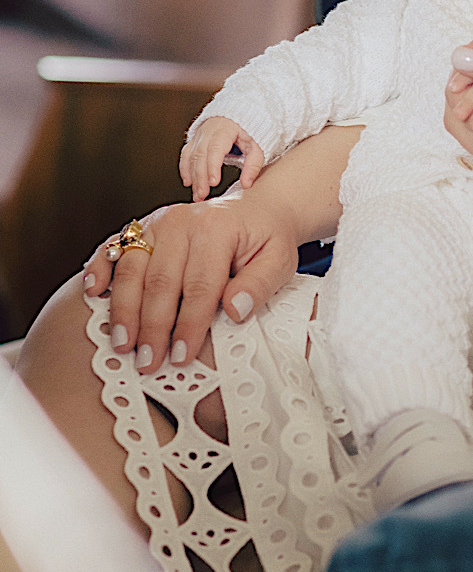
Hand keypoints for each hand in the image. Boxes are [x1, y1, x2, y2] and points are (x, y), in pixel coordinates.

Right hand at [82, 190, 301, 373]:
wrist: (256, 209)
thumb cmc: (265, 240)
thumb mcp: (279, 261)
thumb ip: (258, 286)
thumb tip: (233, 311)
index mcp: (217, 229)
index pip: (200, 286)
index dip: (189, 325)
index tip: (181, 356)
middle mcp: (182, 221)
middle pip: (160, 281)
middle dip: (152, 327)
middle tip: (147, 362)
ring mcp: (158, 222)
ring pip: (132, 269)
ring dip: (124, 310)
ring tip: (122, 344)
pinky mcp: (143, 227)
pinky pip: (115, 247)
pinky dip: (100, 269)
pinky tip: (93, 293)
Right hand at [180, 116, 265, 198]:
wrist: (241, 114)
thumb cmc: (250, 129)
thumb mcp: (258, 144)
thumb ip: (253, 164)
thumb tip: (246, 184)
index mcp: (225, 128)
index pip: (215, 148)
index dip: (212, 166)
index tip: (213, 183)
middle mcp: (208, 131)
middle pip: (200, 154)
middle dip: (200, 177)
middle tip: (203, 195)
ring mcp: (200, 135)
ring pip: (191, 156)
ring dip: (193, 177)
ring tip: (198, 195)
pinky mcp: (195, 140)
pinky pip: (187, 154)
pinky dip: (185, 168)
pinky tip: (188, 182)